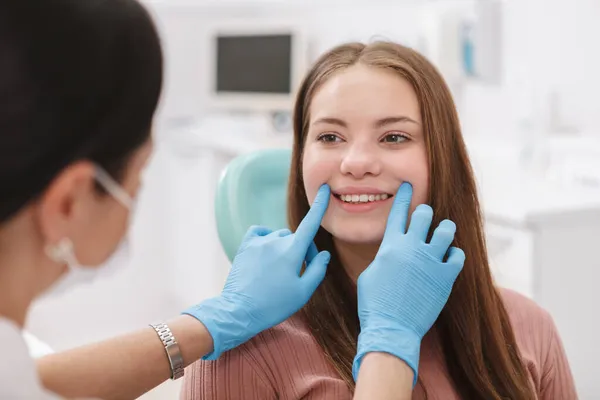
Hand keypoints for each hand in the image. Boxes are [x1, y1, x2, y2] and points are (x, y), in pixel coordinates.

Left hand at [183, 185, 331, 359]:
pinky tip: (267, 251)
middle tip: (301, 273)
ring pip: (280, 237)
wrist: (239, 311)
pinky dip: (267, 238)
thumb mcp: (303, 292)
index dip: (319, 205)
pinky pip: (261, 232)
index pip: (311, 222)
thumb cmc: (274, 305)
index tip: (323, 188)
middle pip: (297, 238)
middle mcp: (276, 241)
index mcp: (293, 251)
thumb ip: (318, 270)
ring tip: (281, 271)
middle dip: (303, 251)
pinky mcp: (245, 246)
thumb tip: (323, 254)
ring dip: (285, 248)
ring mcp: (259, 242)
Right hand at [352, 182, 464, 384]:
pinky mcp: (445, 277)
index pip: (398, 213)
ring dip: (445, 230)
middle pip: (424, 215)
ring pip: (446, 231)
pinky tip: (450, 257)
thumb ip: (382, 257)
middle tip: (426, 215)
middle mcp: (412, 248)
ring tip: (443, 233)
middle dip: (425, 212)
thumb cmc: (374, 303)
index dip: (403, 197)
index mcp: (390, 246)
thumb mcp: (369, 274)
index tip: (407, 186)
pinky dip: (454, 254)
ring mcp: (430, 261)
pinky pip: (457, 255)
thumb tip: (389, 252)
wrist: (391, 328)